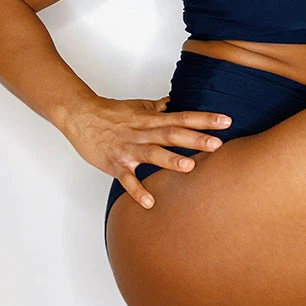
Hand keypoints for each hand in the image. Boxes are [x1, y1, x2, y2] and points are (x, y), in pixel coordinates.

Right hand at [61, 95, 231, 208]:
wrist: (80, 116)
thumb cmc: (110, 113)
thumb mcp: (138, 107)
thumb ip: (157, 108)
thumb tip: (173, 103)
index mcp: (151, 119)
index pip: (183, 117)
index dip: (205, 119)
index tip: (226, 121)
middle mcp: (143, 133)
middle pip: (172, 134)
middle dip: (195, 139)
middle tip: (218, 144)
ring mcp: (129, 149)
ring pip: (151, 154)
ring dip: (170, 160)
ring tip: (189, 167)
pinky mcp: (115, 164)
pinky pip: (127, 179)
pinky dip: (137, 191)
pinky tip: (150, 202)